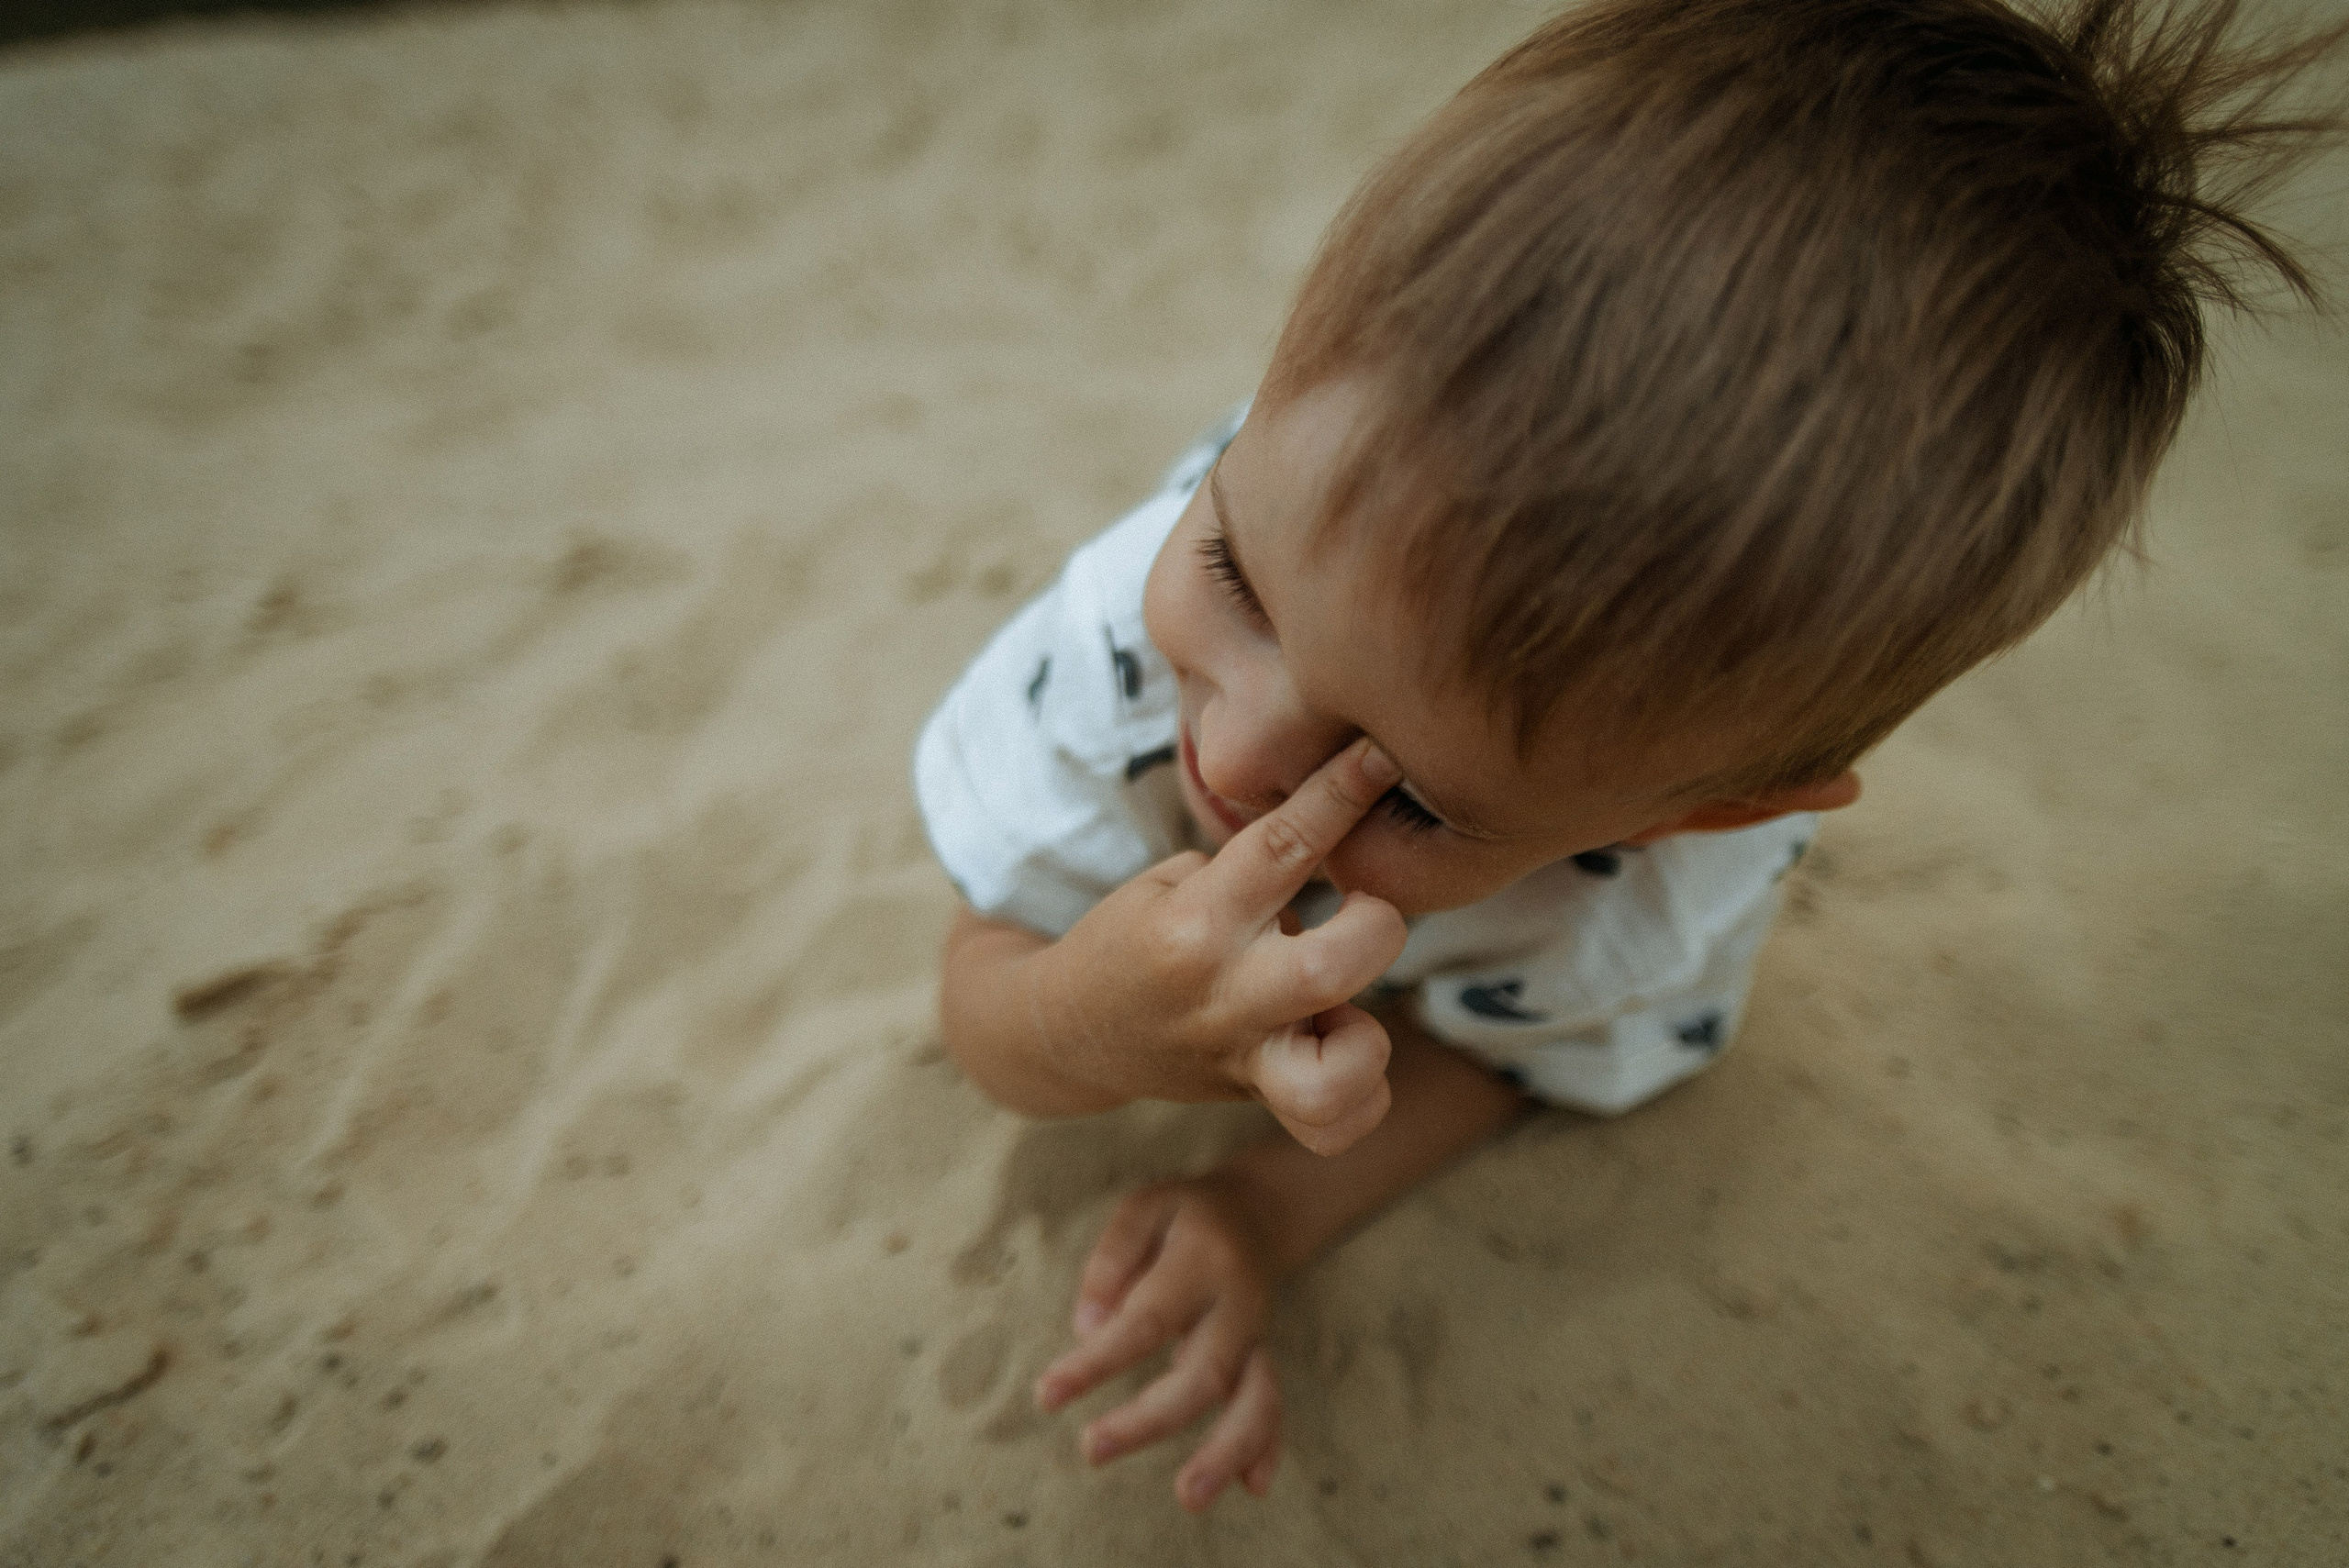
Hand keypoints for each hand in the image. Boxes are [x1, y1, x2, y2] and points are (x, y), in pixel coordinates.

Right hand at [1031, 737, 1410, 1153]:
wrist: (1068, 1031)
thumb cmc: (1133, 938)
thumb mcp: (1172, 883)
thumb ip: (1253, 875)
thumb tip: (1341, 859)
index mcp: (1194, 924)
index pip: (1282, 846)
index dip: (1341, 794)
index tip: (1380, 758)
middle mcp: (1223, 995)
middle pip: (1333, 965)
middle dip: (1377, 925)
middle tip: (1370, 911)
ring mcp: (1242, 1056)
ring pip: (1335, 1077)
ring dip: (1368, 1039)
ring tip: (1352, 1009)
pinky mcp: (1257, 1096)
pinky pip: (1333, 1124)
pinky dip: (1361, 1096)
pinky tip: (1346, 1050)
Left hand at [1034, 1176, 1280, 1511]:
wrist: (1259, 1213)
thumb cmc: (1185, 1216)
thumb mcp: (1144, 1209)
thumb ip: (1111, 1260)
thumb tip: (1087, 1329)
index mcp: (1201, 1260)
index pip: (1145, 1320)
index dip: (1096, 1362)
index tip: (1047, 1395)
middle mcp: (1237, 1303)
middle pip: (1204, 1371)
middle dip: (1150, 1419)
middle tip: (1093, 1448)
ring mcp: (1256, 1335)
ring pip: (1255, 1397)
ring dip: (1225, 1450)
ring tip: (1190, 1498)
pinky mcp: (1262, 1357)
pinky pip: (1273, 1405)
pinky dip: (1266, 1446)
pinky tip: (1251, 1487)